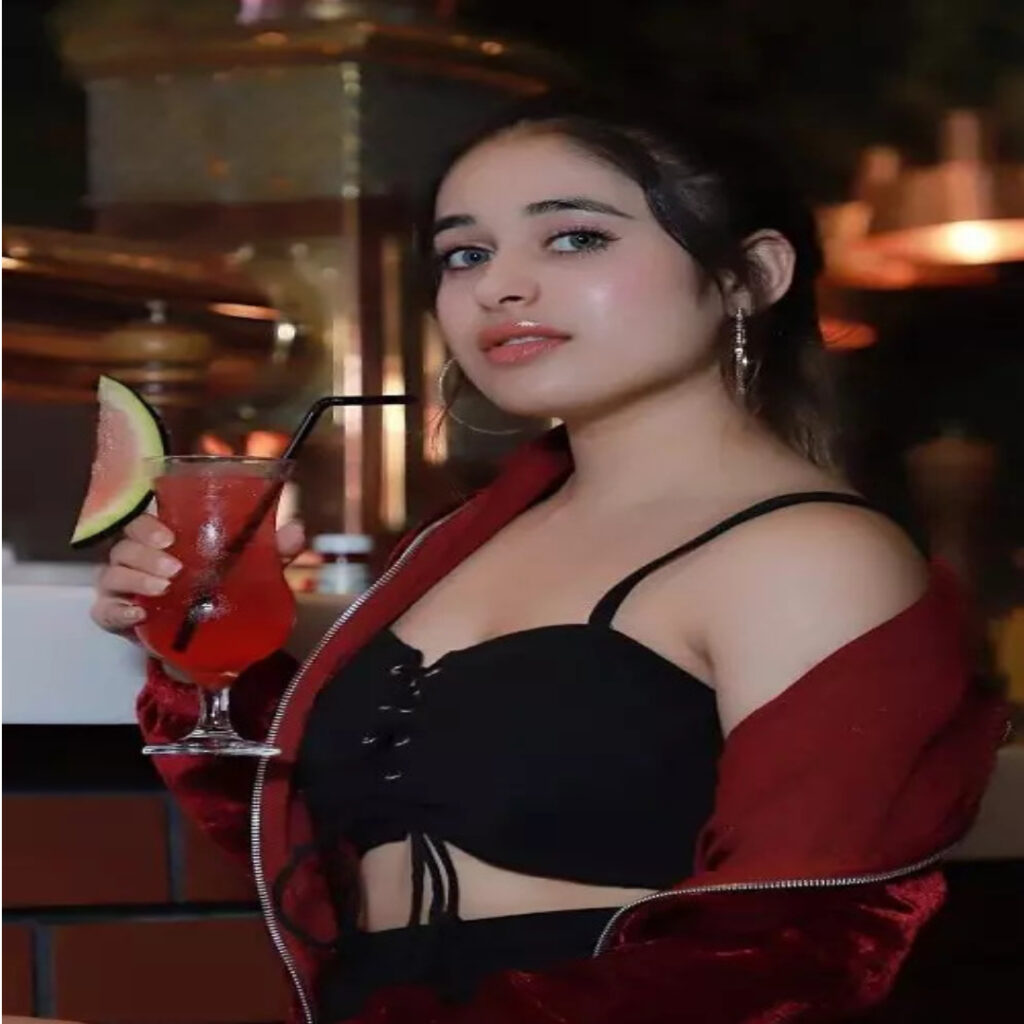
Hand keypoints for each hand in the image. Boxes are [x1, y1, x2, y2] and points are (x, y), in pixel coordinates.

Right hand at [90, 513, 305, 637]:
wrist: (209, 639)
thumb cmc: (222, 591)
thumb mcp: (252, 570)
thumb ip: (273, 549)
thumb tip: (296, 528)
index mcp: (166, 540)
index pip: (145, 521)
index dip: (150, 524)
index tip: (169, 536)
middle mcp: (139, 558)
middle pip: (125, 544)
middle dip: (145, 553)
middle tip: (175, 568)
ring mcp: (124, 587)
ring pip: (112, 573)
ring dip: (136, 578)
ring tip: (164, 588)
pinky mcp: (117, 616)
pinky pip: (104, 611)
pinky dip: (116, 611)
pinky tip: (138, 614)